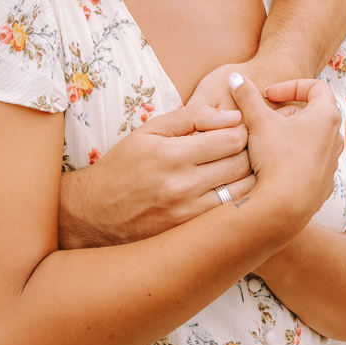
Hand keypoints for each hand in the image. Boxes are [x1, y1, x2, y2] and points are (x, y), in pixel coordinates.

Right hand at [59, 103, 255, 247]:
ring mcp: (189, 212)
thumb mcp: (149, 131)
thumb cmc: (124, 165)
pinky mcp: (193, 230)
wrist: (96, 212)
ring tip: (239, 165)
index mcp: (171, 154)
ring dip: (249, 174)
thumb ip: (191, 116)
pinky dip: (240, 197)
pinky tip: (231, 187)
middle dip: (249, 150)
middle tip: (244, 145)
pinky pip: (232, 211)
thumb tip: (232, 115)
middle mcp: (182, 185)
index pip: (231, 138)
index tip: (237, 127)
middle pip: (242, 162)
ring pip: (244, 189)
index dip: (241, 129)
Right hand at [229, 74, 343, 233]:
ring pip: (310, 139)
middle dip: (284, 112)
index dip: (290, 86)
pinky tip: (272, 166)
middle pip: (312, 114)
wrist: (285, 206)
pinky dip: (292, 157)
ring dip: (288, 135)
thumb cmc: (277, 159)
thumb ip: (247, 96)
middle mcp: (335, 138)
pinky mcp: (323, 183)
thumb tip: (235, 77)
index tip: (269, 96)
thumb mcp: (257, 120)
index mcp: (326, 117)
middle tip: (262, 120)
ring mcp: (331, 163)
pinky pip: (308, 162)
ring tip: (265, 142)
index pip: (316, 87)